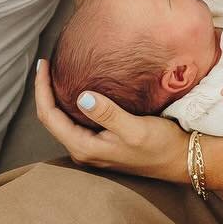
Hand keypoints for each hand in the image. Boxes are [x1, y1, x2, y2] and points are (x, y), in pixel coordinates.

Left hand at [33, 57, 187, 178]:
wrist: (180, 160)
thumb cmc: (161, 145)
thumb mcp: (135, 128)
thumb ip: (108, 113)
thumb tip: (81, 97)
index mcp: (85, 147)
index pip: (49, 116)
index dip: (42, 89)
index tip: (43, 63)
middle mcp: (83, 150)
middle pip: (51, 118)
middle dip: (44, 91)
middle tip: (45, 64)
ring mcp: (91, 148)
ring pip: (62, 120)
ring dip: (55, 97)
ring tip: (55, 73)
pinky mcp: (101, 143)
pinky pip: (76, 121)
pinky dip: (70, 103)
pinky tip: (76, 89)